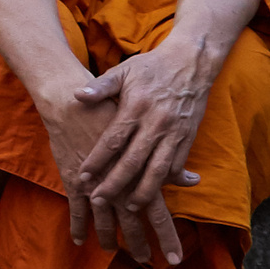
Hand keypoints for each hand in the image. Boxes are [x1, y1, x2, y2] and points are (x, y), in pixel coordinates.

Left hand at [66, 39, 217, 266]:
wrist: (191, 62)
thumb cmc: (151, 67)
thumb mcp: (123, 71)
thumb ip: (100, 86)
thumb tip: (77, 95)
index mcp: (136, 106)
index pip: (113, 139)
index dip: (97, 160)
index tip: (83, 177)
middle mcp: (156, 123)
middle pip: (133, 160)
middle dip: (116, 183)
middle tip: (99, 200)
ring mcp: (174, 132)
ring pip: (159, 169)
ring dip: (145, 190)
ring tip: (130, 206)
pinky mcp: (188, 137)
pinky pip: (178, 164)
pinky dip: (168, 181)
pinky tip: (157, 193)